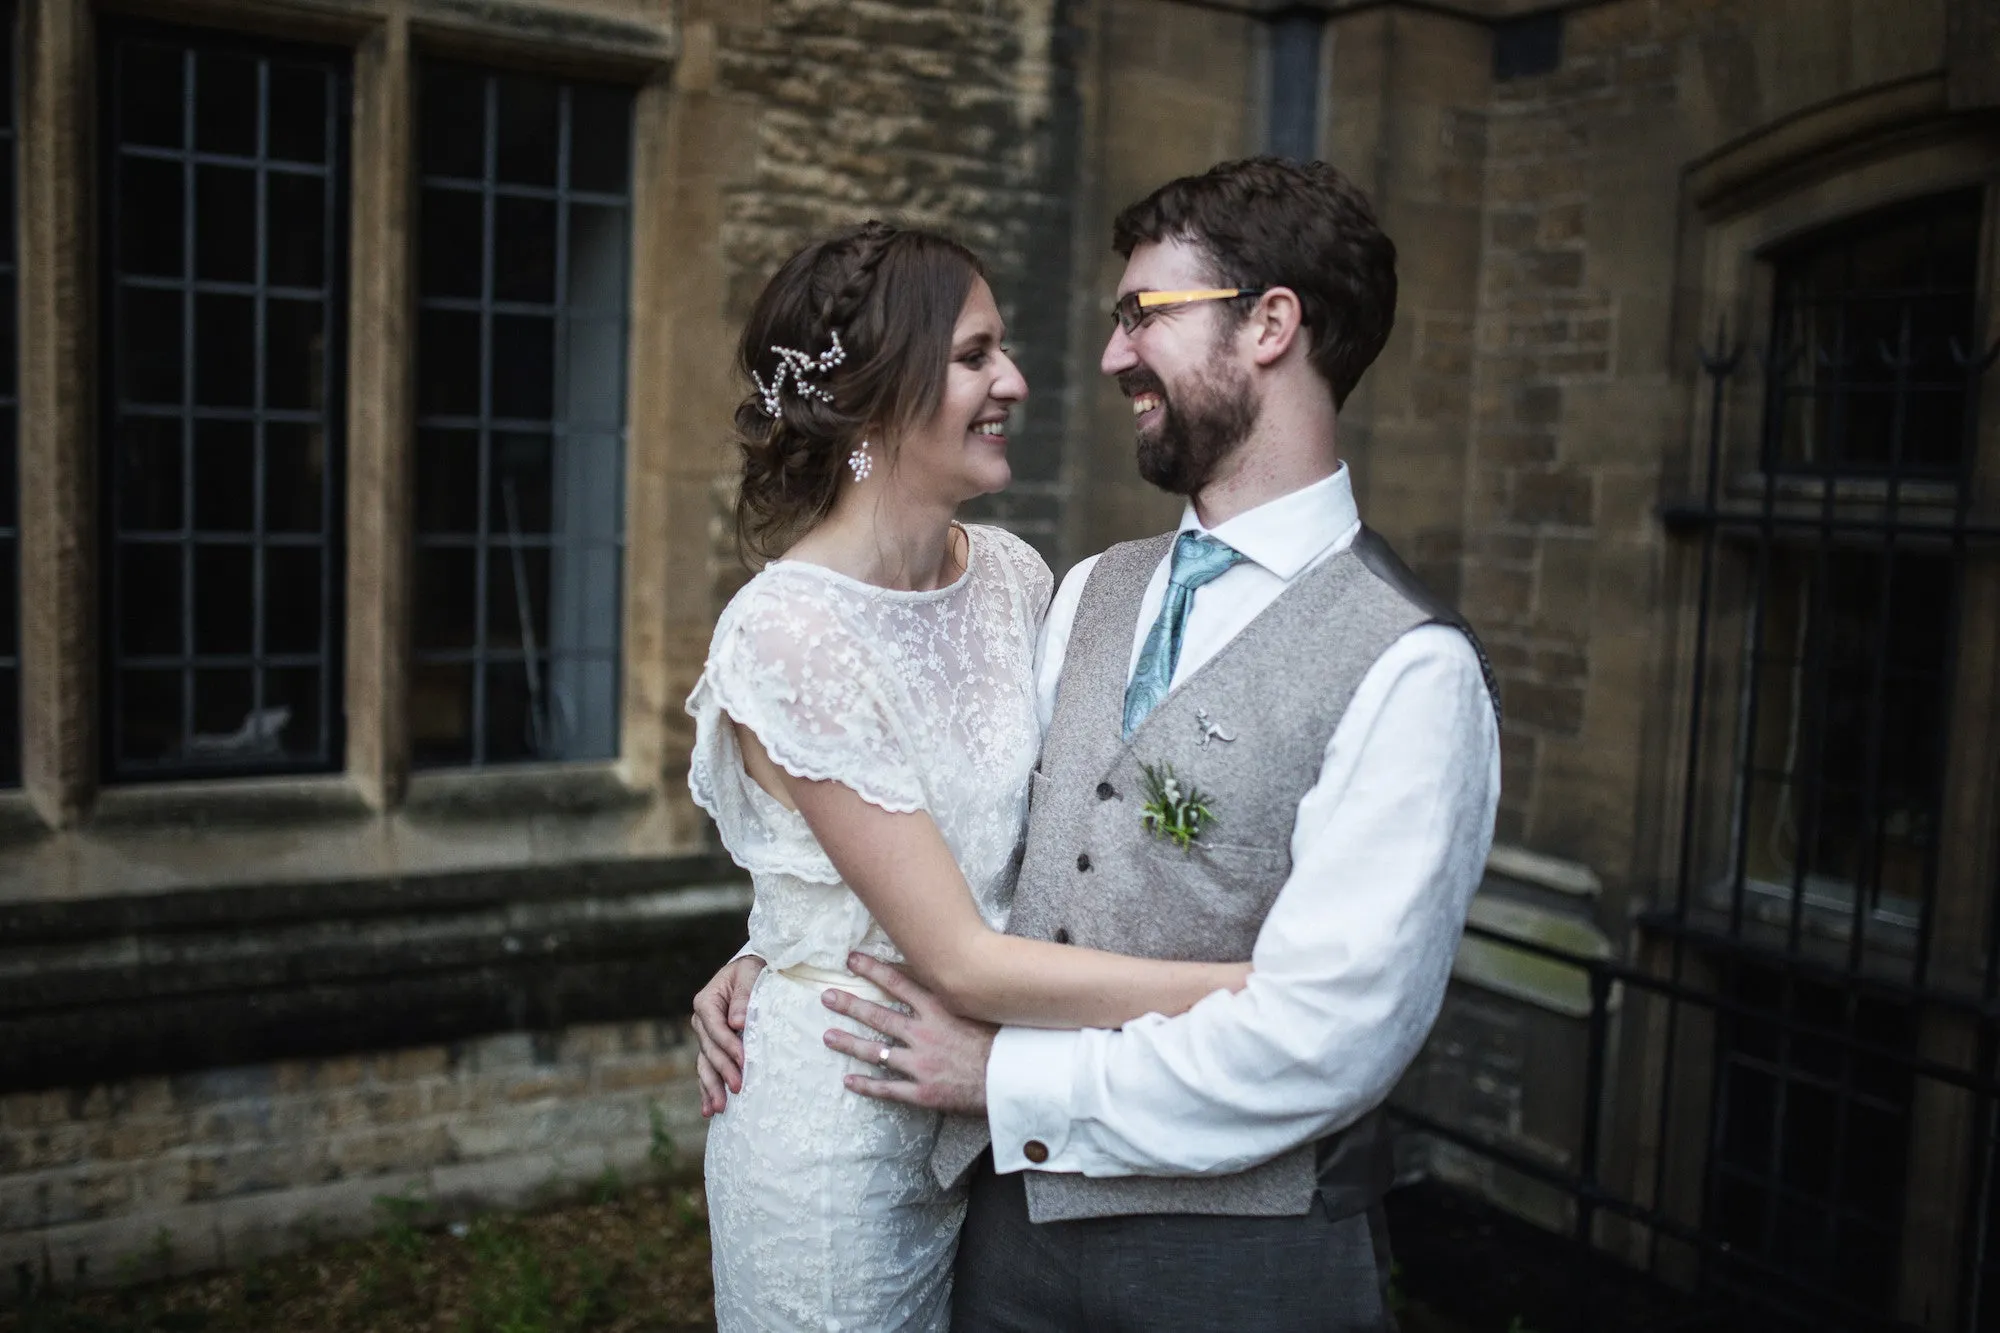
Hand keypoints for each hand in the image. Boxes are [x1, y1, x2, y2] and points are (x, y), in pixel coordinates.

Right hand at [691, 954, 765, 1115]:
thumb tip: (736, 1022)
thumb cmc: (752, 972)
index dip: (728, 1045)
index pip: (715, 1028)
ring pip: (704, 1066)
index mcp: (706, 1002)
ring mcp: (704, 1037)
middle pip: (710, 1050)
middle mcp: (700, 1022)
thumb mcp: (750, 974)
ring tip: (720, 1108)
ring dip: (711, 1088)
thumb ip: (744, 995)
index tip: (743, 1060)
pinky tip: (708, 1109)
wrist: (749, 975)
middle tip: (738, 1088)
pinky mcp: (712, 1049)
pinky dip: (707, 1090)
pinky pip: (706, 1071)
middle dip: (723, 1071)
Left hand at [821, 952, 997, 1114]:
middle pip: (878, 1016)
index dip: (872, 970)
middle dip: (850, 1005)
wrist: (1014, 1079)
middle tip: (827, 997)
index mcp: (938, 1009)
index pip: (898, 983)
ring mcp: (920, 1064)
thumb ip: (959, 990)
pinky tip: (849, 1081)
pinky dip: (867, 1085)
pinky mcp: (923, 1091)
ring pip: (876, 1052)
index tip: (852, 961)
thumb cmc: (1004, 1040)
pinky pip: (888, 1089)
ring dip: (849, 1043)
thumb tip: (947, 967)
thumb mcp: (981, 1006)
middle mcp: (923, 1034)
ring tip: (828, 1036)